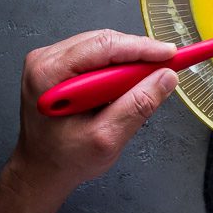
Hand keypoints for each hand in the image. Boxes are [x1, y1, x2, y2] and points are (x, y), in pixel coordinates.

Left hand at [8, 30, 177, 205]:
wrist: (41, 170)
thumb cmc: (64, 159)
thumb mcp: (107, 138)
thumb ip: (137, 106)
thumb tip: (166, 78)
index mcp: (49, 74)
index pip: (105, 47)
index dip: (142, 48)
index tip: (171, 54)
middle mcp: (46, 60)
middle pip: (105, 42)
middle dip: (139, 54)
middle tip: (166, 68)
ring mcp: (51, 61)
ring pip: (103, 46)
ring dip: (129, 61)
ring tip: (147, 79)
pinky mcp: (60, 66)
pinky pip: (97, 55)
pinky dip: (118, 66)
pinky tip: (128, 83)